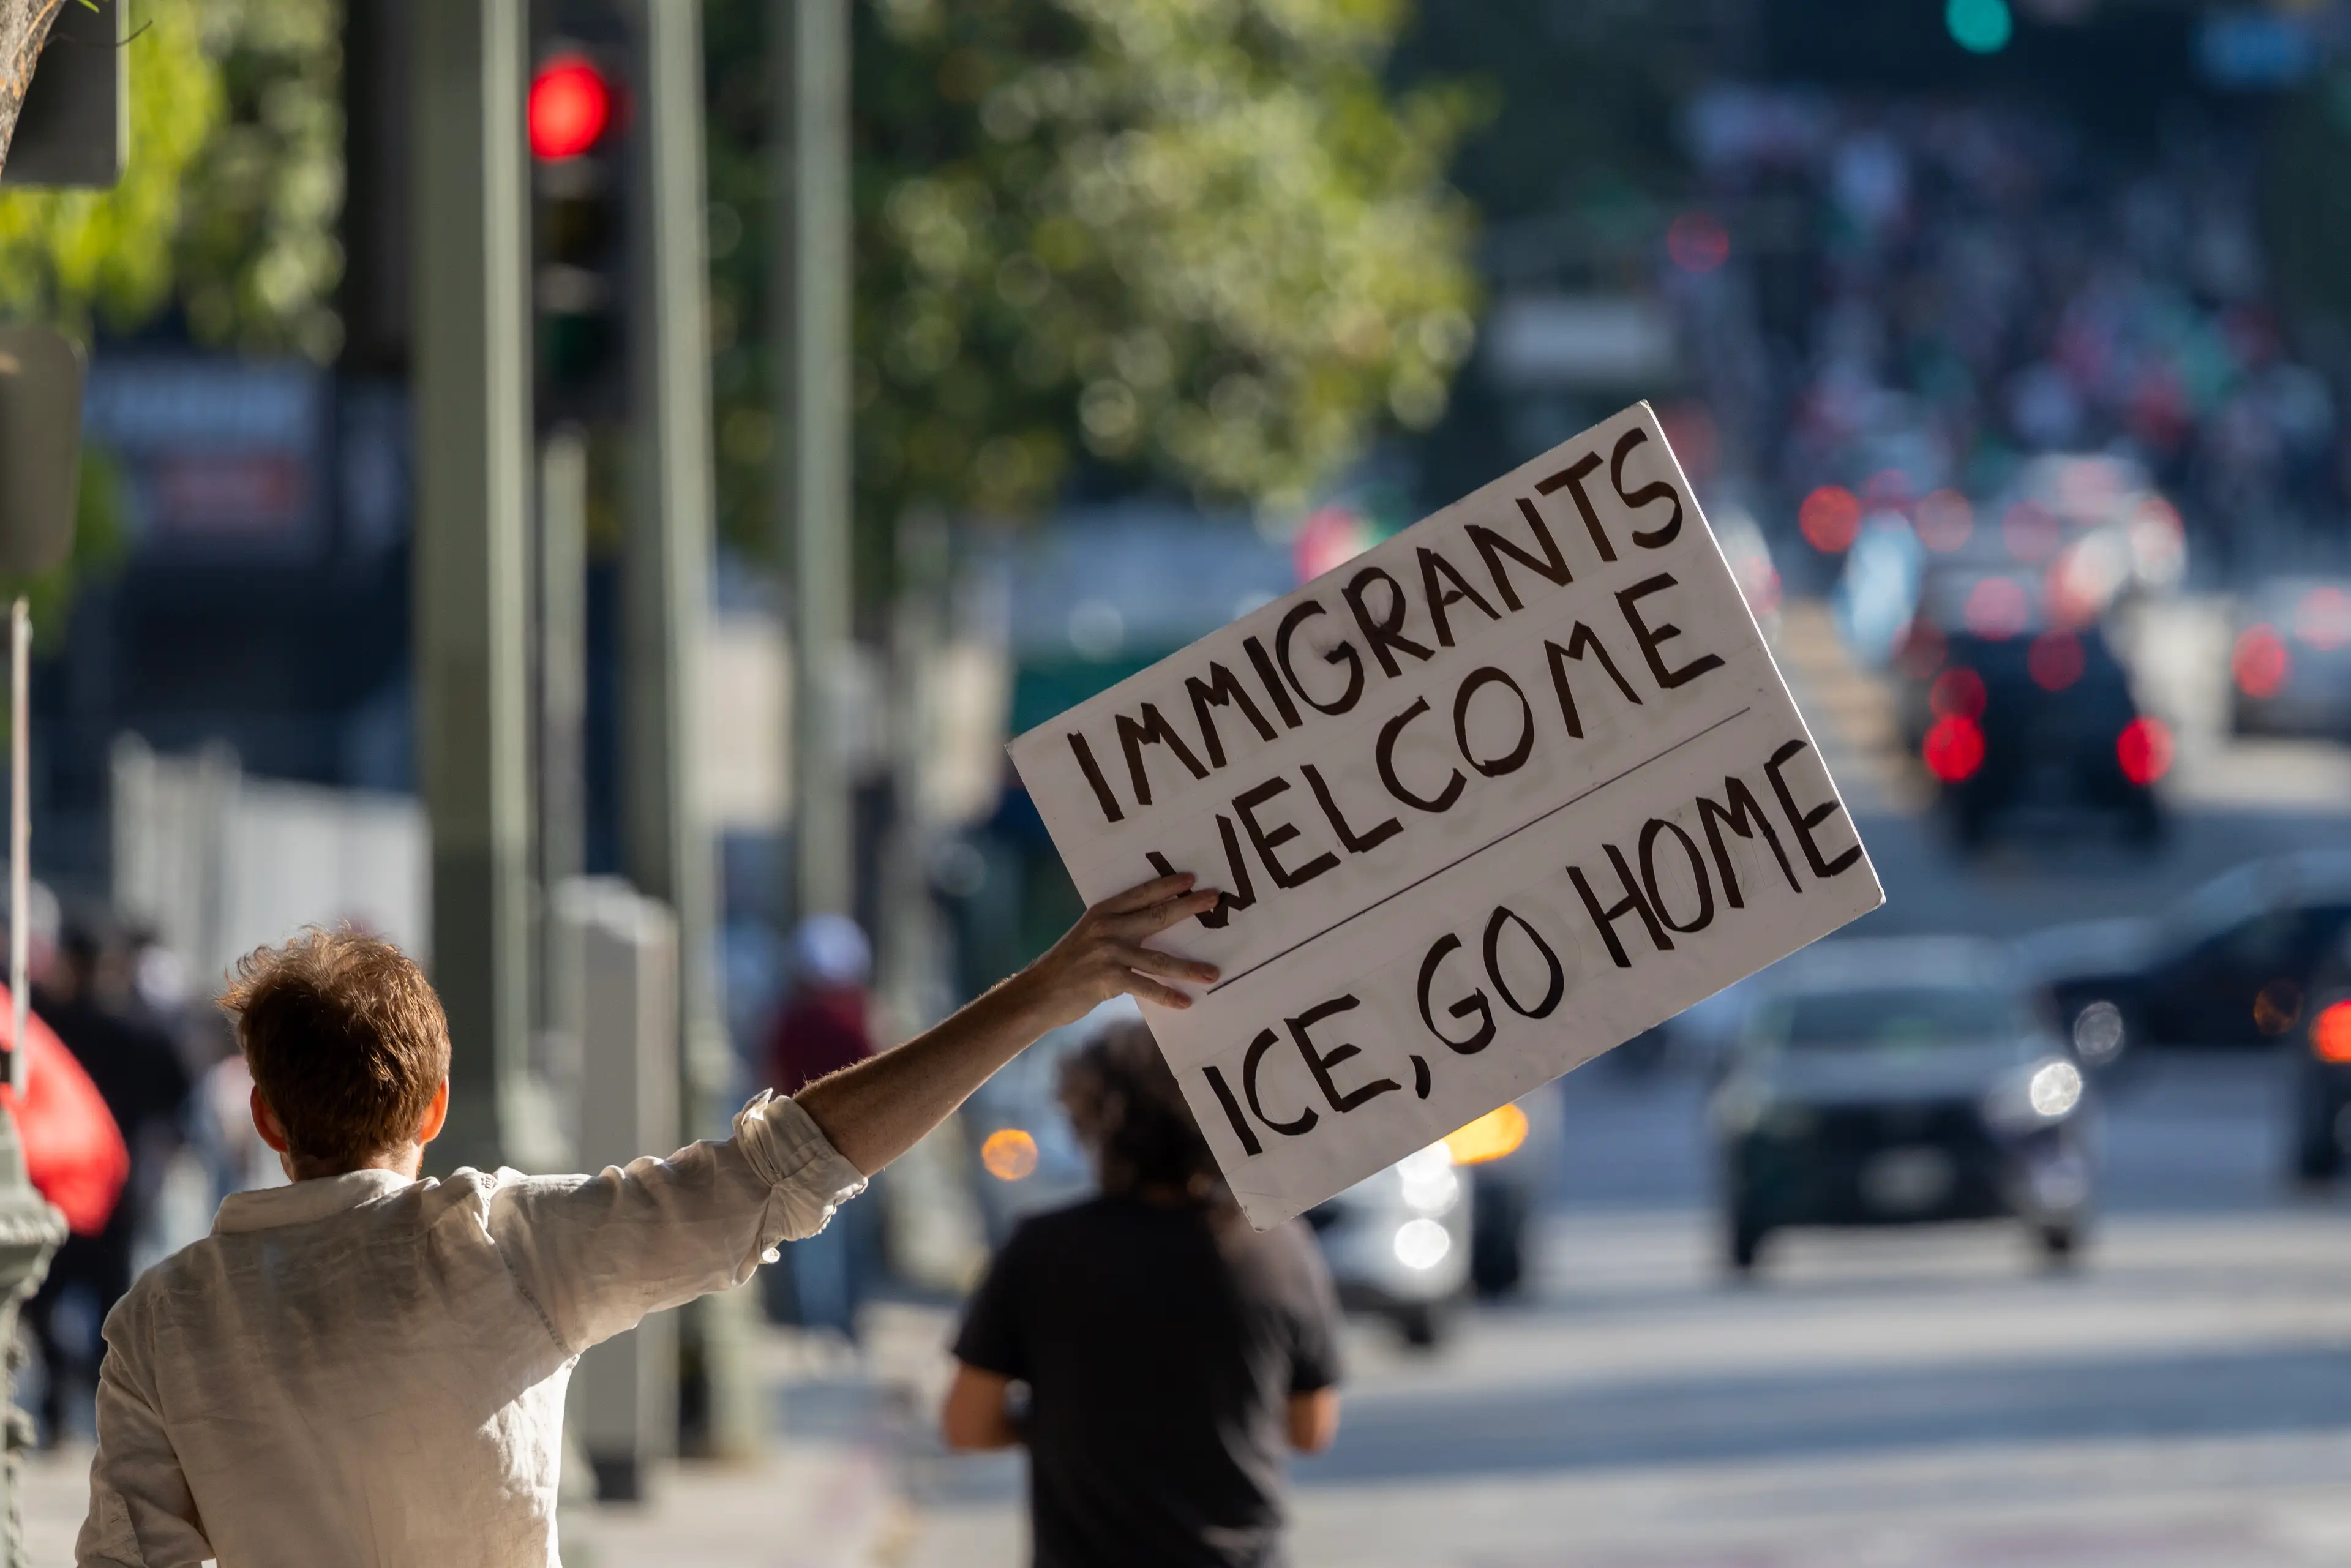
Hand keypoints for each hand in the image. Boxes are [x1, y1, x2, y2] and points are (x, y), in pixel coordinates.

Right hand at [1017, 873, 1220, 1027]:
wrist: (1039, 992)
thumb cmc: (1067, 965)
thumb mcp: (1088, 936)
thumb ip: (1115, 929)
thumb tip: (1150, 927)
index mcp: (1102, 912)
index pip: (1141, 893)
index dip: (1167, 885)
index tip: (1191, 879)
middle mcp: (1107, 927)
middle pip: (1157, 915)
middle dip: (1188, 907)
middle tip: (1215, 900)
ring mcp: (1108, 953)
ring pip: (1159, 958)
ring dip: (1189, 967)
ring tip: (1213, 973)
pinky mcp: (1109, 979)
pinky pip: (1146, 987)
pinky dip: (1167, 996)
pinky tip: (1185, 1001)